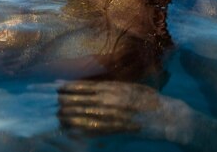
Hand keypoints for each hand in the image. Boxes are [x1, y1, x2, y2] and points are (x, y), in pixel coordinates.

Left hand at [57, 80, 198, 143]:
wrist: (166, 117)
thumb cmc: (148, 99)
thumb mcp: (129, 86)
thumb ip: (110, 86)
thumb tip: (90, 85)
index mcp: (112, 88)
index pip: (83, 86)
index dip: (67, 86)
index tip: (54, 85)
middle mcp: (109, 101)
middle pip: (78, 101)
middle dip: (63, 101)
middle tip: (50, 101)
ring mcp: (111, 117)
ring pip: (82, 116)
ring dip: (67, 115)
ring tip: (57, 114)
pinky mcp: (115, 131)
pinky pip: (93, 131)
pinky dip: (80, 130)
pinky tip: (70, 129)